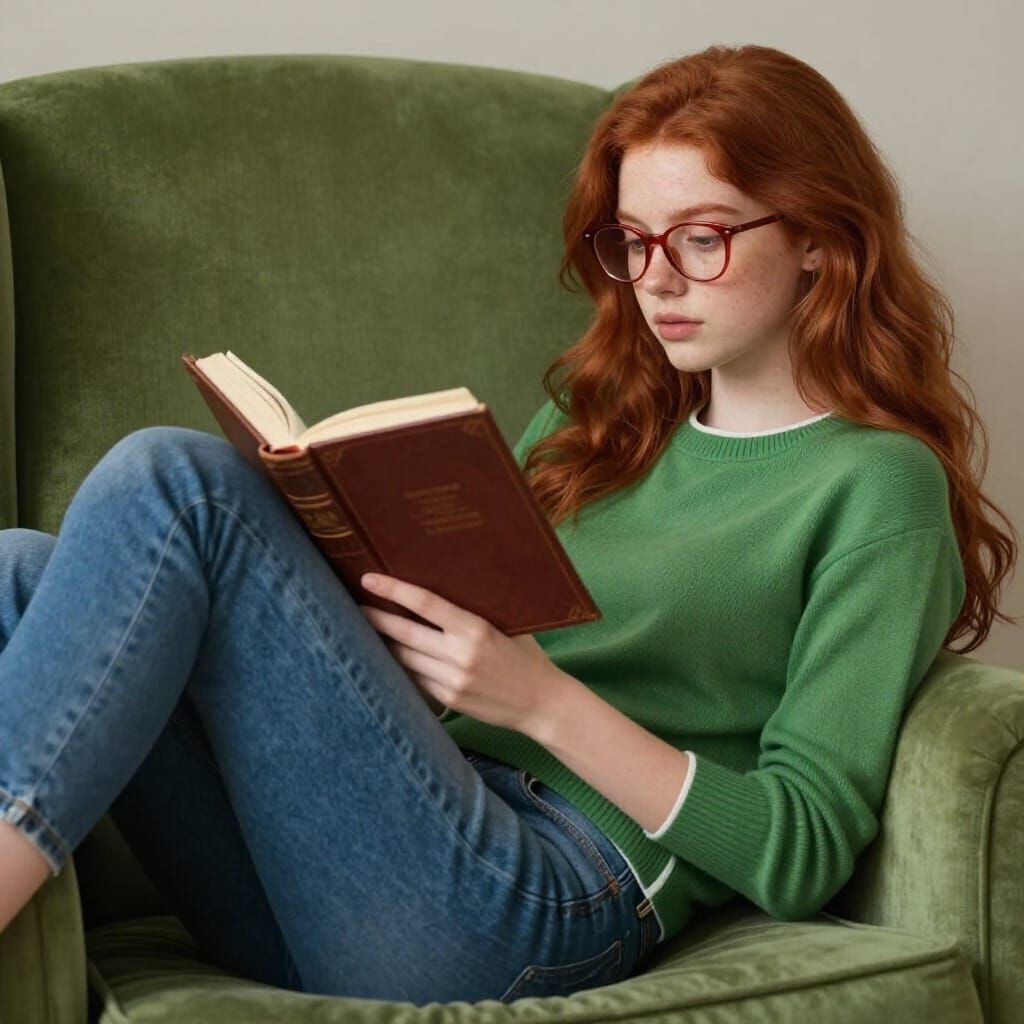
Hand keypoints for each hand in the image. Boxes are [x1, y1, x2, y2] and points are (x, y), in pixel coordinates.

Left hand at [357, 573, 565, 736]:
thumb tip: (438, 591)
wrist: (541, 704)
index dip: (394, 590)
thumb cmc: (526, 657)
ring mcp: (451, 680)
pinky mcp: (448, 700)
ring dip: (384, 643)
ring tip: (366, 628)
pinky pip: (415, 678)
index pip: (425, 604)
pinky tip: (391, 655)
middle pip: (403, 632)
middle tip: (353, 604)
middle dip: (375, 618)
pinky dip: (402, 665)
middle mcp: (460, 655)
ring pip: (404, 657)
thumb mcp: (508, 626)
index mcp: (476, 629)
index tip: (370, 580)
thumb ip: (475, 613)